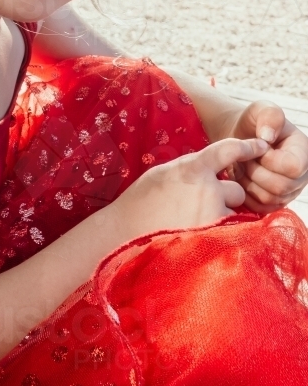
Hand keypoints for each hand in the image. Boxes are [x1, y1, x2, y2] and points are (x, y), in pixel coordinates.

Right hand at [113, 138, 268, 240]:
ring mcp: (213, 215)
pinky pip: (230, 232)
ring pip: (235, 212)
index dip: (246, 147)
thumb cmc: (143, 201)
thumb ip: (194, 169)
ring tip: (195, 222)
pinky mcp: (215, 238)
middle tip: (200, 205)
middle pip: (236, 189)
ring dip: (224, 215)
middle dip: (225, 196)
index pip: (228, 150)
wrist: (127, 231)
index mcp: (194, 168)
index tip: (259, 147)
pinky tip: (197, 234)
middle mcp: (208, 189)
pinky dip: (221, 233)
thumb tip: (214, 168)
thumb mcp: (166, 172)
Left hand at [226, 100, 307, 213]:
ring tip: (241, 165)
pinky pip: (259, 208)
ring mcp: (289, 192)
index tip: (257, 147)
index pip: (293, 167)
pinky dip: (244, 193)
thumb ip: (269, 116)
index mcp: (303, 151)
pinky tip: (241, 177)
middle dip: (254, 171)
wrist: (240, 138)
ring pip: (268, 199)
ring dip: (247, 181)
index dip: (270, 159)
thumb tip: (268, 137)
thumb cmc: (251, 123)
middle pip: (280, 187)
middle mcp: (301, 175)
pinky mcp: (274, 203)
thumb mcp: (259, 110)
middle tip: (243, 157)